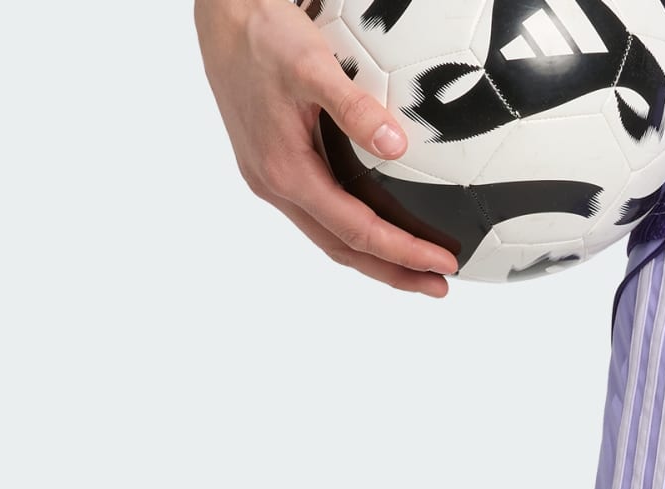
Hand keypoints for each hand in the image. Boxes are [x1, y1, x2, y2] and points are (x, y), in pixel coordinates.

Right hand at [195, 0, 456, 294]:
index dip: (404, 252)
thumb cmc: (263, 33)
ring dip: (375, 258)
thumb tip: (397, 146)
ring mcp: (271, 179)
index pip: (357, 231)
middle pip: (344, 249)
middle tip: (440, 286)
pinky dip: (354, 231)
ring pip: (330, 236)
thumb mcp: (312, 63)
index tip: (443, 263)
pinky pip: (321, 213)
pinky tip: (380, 227)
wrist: (221, 16)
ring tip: (418, 270)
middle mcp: (275, 185)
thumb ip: (354, 107)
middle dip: (394, 273)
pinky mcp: (272, 166)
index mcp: (286, 171)